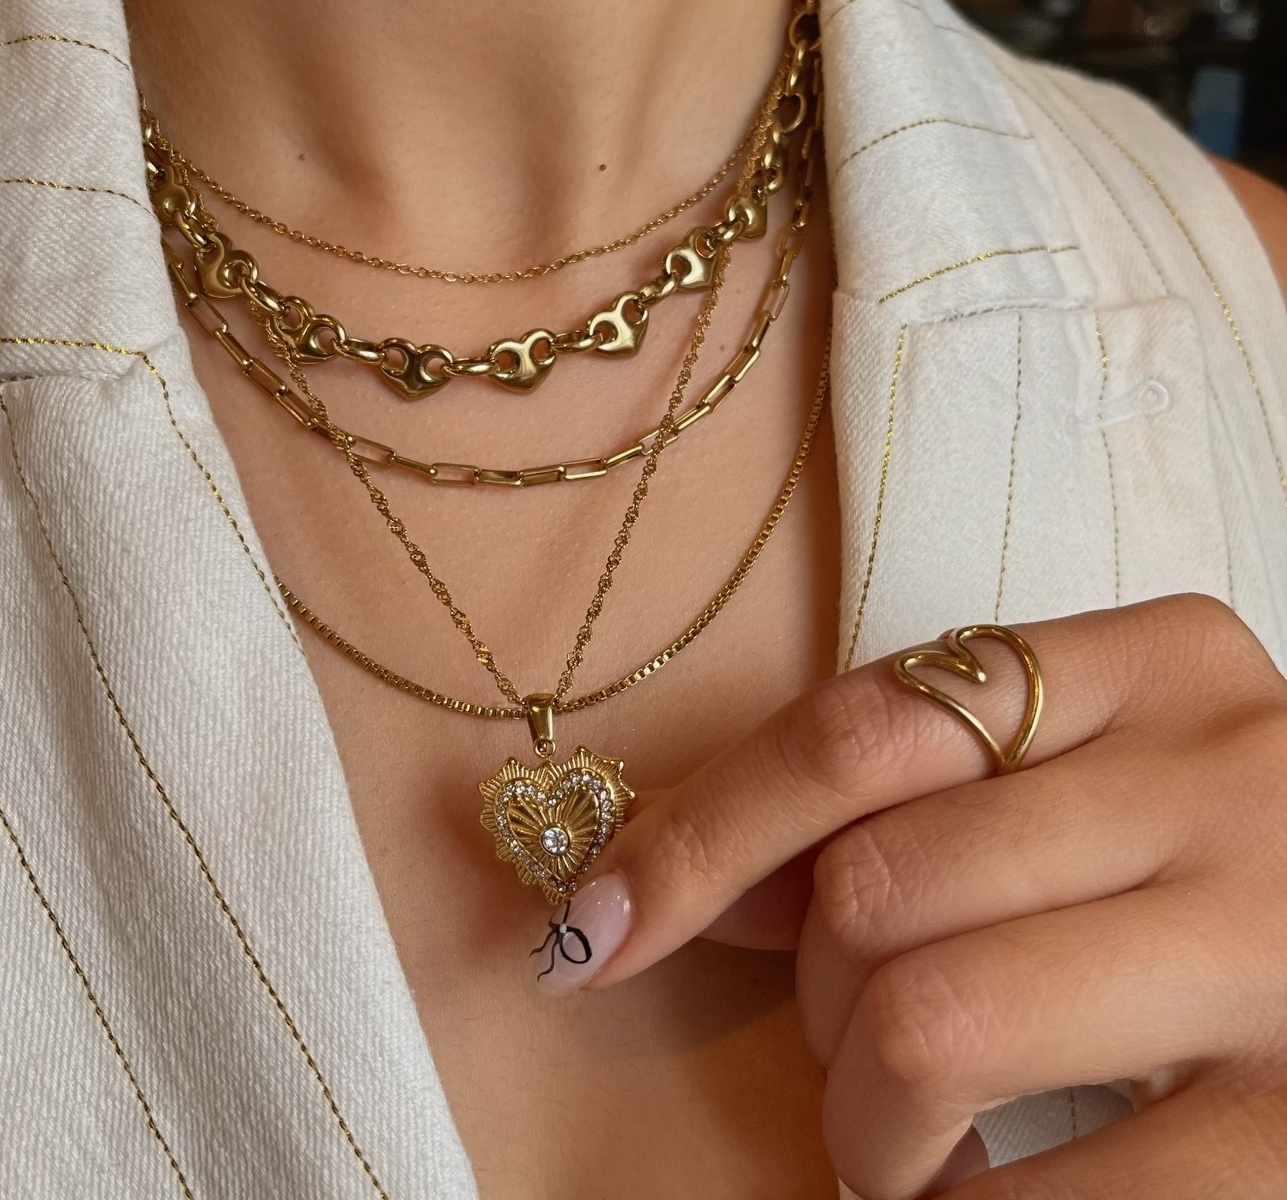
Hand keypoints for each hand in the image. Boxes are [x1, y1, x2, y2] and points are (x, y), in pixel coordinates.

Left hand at [548, 595, 1286, 1197]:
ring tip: (896, 1140)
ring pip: (937, 1021)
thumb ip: (892, 804)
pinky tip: (958, 1199)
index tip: (593, 931)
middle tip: (853, 1048)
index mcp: (1152, 665)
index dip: (698, 840)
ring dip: (867, 1116)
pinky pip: (1058, 1198)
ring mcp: (1280, 941)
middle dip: (818, 1001)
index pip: (856, 734)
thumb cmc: (1194, 862)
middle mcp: (1226, 775)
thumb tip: (669, 884)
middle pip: (881, 883)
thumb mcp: (1071, 782)